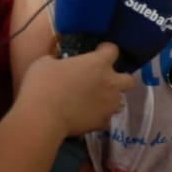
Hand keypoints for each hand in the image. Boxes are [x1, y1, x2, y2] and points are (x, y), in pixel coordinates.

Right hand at [16, 43, 134, 135]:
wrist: (43, 115)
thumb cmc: (42, 84)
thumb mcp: (46, 63)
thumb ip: (59, 62)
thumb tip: (58, 65)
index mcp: (98, 64)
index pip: (113, 50)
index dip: (106, 50)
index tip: (99, 51)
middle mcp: (110, 83)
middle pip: (129, 80)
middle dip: (120, 80)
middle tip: (104, 82)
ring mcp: (109, 104)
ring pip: (119, 101)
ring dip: (108, 100)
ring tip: (92, 102)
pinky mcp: (103, 121)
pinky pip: (106, 117)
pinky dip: (98, 117)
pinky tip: (85, 117)